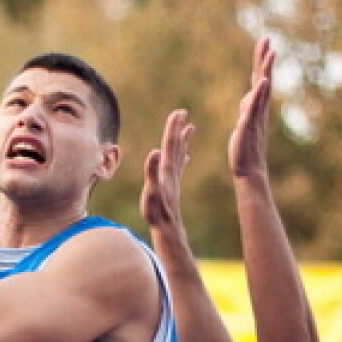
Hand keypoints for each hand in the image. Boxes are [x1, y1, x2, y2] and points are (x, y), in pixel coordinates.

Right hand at [140, 109, 193, 231]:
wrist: (168, 228)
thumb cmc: (157, 211)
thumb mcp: (151, 191)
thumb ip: (152, 172)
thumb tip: (154, 151)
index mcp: (167, 169)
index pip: (170, 144)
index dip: (173, 128)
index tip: (178, 112)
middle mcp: (172, 171)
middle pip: (175, 146)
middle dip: (178, 129)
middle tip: (182, 112)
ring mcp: (173, 179)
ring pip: (179, 155)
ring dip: (182, 141)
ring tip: (189, 128)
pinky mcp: (173, 187)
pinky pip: (179, 168)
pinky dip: (182, 158)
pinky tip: (186, 156)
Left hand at [228, 37, 275, 179]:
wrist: (248, 168)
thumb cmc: (245, 147)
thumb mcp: (244, 121)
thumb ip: (247, 108)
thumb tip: (249, 96)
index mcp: (256, 106)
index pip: (259, 79)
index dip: (261, 62)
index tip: (264, 43)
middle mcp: (259, 108)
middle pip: (263, 78)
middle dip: (264, 58)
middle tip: (267, 38)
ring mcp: (256, 115)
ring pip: (262, 89)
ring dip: (266, 70)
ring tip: (270, 53)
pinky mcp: (249, 125)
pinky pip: (255, 106)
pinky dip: (259, 93)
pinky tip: (262, 81)